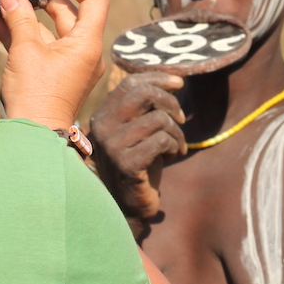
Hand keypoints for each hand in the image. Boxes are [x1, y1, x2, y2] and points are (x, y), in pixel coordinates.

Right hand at [0, 0, 108, 128]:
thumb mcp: (25, 51)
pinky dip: (27, 35)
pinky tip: (2, 24)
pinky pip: (45, 46)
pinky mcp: (57, 75)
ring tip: (4, 5)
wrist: (34, 138)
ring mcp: (72, 65)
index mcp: (87, 43)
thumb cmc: (36, 98)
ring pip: (53, 30)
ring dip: (30, 17)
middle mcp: (86, 53)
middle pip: (70, 13)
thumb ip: (19, 18)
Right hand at [88, 70, 186, 220]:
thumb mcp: (138, 131)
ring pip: (158, 119)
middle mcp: (102, 127)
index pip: (130, 83)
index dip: (157, 78)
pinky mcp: (126, 164)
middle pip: (143, 94)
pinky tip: (171, 157)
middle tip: (181, 119)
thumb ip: (145, 108)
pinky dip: (174, 147)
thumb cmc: (138, 164)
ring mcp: (112, 146)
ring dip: (177, 132)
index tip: (179, 83)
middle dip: (170, 102)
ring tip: (175, 146)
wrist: (128, 205)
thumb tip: (173, 81)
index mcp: (102, 115)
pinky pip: (161, 141)